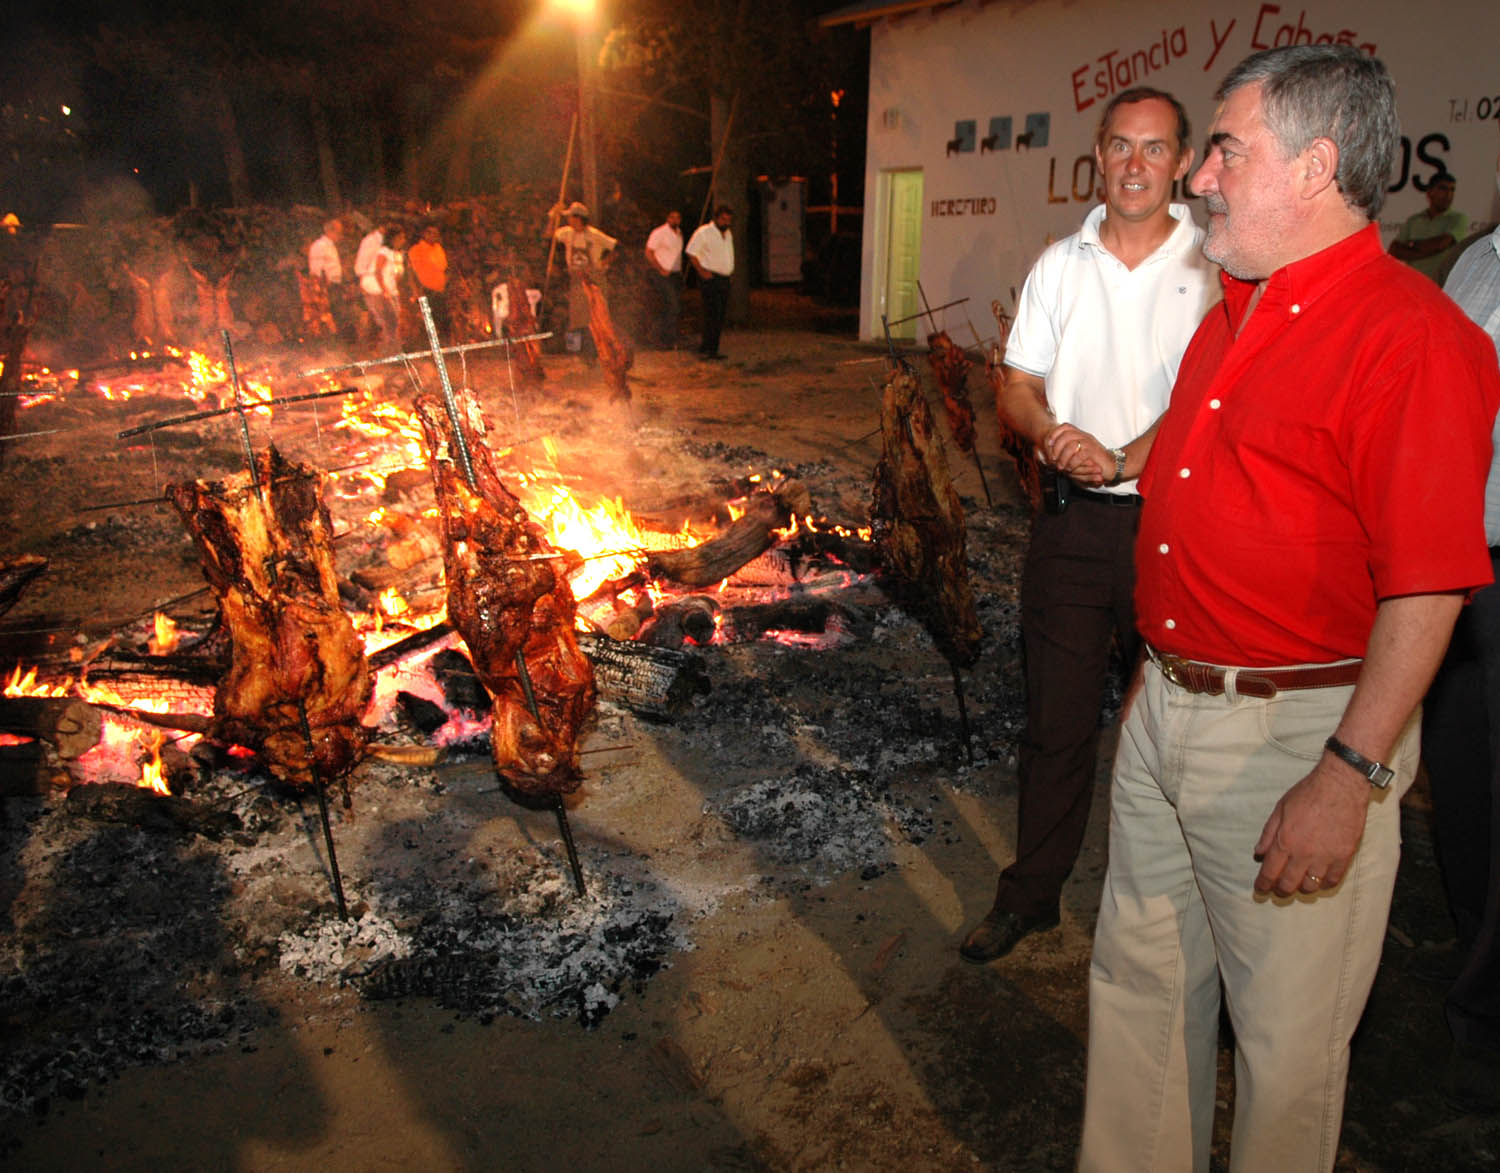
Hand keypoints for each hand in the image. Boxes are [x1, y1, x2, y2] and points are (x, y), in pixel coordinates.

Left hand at [1041, 423, 1109, 484]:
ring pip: (1071, 445)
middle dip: (1056, 447)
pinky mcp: (1094, 452)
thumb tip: (1052, 453)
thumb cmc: (1094, 461)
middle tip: (1053, 458)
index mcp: (1081, 434)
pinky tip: (1070, 468)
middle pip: (1066, 435)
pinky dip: (1072, 463)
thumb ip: (1069, 450)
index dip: (1055, 433)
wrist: (1112, 464)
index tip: (1049, 444)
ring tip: (1061, 466)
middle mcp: (1085, 436)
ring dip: (1063, 457)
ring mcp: (1090, 443)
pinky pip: (1080, 455)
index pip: (1065, 426)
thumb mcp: (1080, 452)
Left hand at [1252, 757, 1369, 895]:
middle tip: (1278, 890)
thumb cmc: (1307, 793)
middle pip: (1289, 883)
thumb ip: (1268, 833)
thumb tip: (1258, 853)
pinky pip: (1333, 879)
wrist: (1340, 786)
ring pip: (1311, 885)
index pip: (1270, 871)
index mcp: (1285, 841)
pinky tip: (1320, 879)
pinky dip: (1324, 883)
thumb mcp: (1280, 809)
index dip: (1263, 884)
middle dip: (1280, 890)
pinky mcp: (1344, 856)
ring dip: (1302, 887)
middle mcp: (1304, 853)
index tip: (1260, 889)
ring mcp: (1325, 856)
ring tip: (1299, 883)